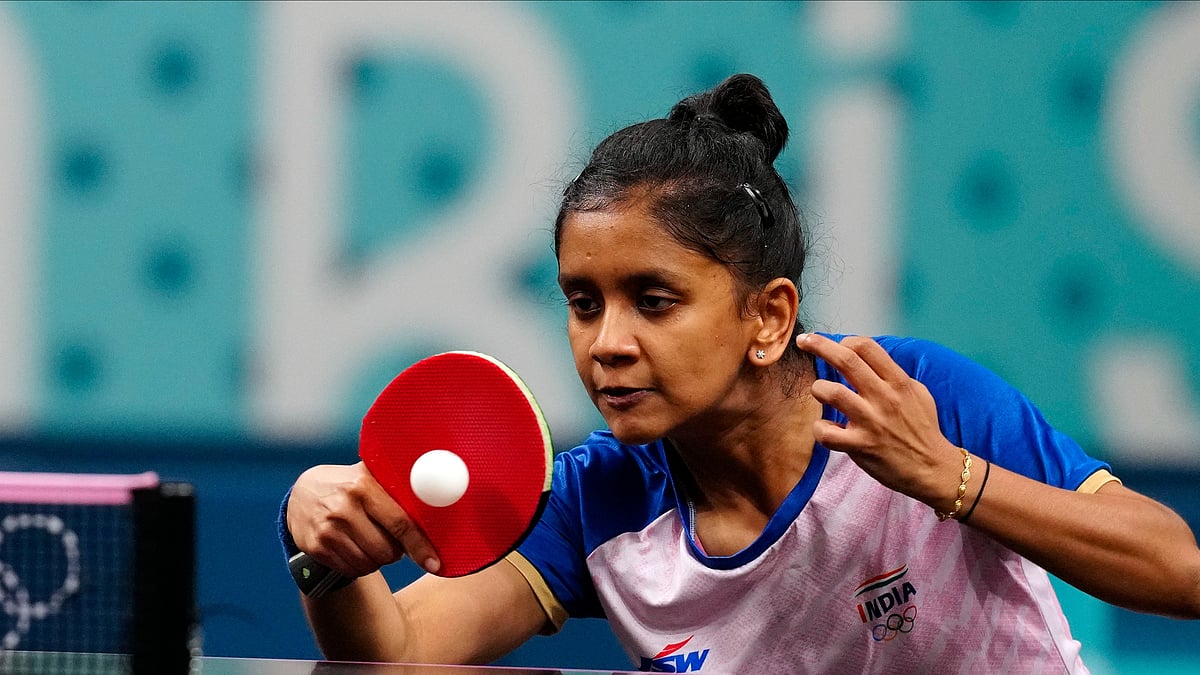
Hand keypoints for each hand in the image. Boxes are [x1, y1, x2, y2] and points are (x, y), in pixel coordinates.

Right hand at [286, 462, 440, 576]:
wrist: (301, 495)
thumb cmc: (349, 485)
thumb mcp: (369, 476)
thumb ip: (397, 486)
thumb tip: (438, 495)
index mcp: (363, 486)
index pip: (400, 523)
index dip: (420, 546)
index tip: (434, 563)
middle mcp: (344, 508)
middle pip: (387, 551)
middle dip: (396, 551)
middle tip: (391, 540)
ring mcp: (328, 530)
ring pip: (370, 564)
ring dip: (378, 559)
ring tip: (371, 541)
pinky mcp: (316, 547)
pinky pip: (352, 570)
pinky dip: (360, 565)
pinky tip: (356, 548)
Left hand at [794, 334, 966, 509]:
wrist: (934, 469)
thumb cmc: (923, 429)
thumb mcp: (917, 393)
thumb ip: (893, 376)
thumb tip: (868, 359)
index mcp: (898, 382)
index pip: (867, 347)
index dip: (845, 341)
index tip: (835, 344)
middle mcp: (884, 398)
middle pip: (846, 361)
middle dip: (819, 345)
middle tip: (804, 341)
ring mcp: (871, 422)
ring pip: (832, 392)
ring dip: (819, 388)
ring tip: (820, 392)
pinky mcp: (860, 446)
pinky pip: (826, 433)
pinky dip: (820, 429)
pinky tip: (827, 428)